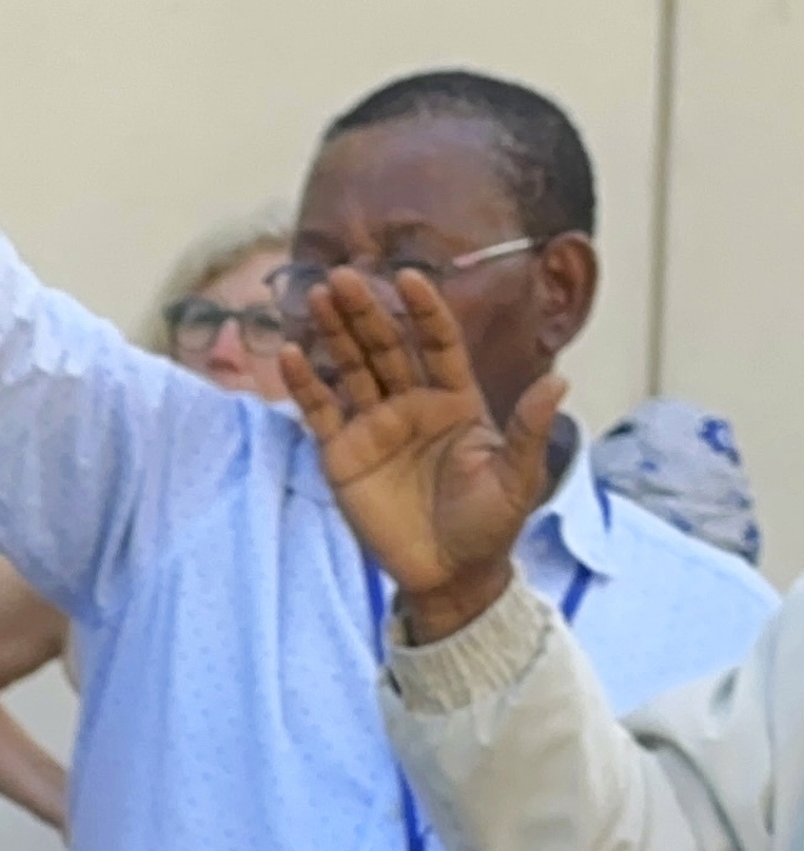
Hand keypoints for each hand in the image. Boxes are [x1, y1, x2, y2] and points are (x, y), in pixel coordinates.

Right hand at [284, 269, 563, 644]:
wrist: (449, 574)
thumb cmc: (490, 525)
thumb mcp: (519, 478)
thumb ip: (530, 429)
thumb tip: (559, 381)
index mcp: (456, 401)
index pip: (438, 344)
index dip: (425, 312)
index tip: (411, 278)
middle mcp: (412, 405)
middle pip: (385, 347)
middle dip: (366, 311)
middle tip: (345, 276)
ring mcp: (374, 427)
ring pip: (350, 368)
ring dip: (333, 333)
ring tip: (316, 297)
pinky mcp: (342, 455)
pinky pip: (320, 411)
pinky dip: (305, 384)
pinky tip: (292, 356)